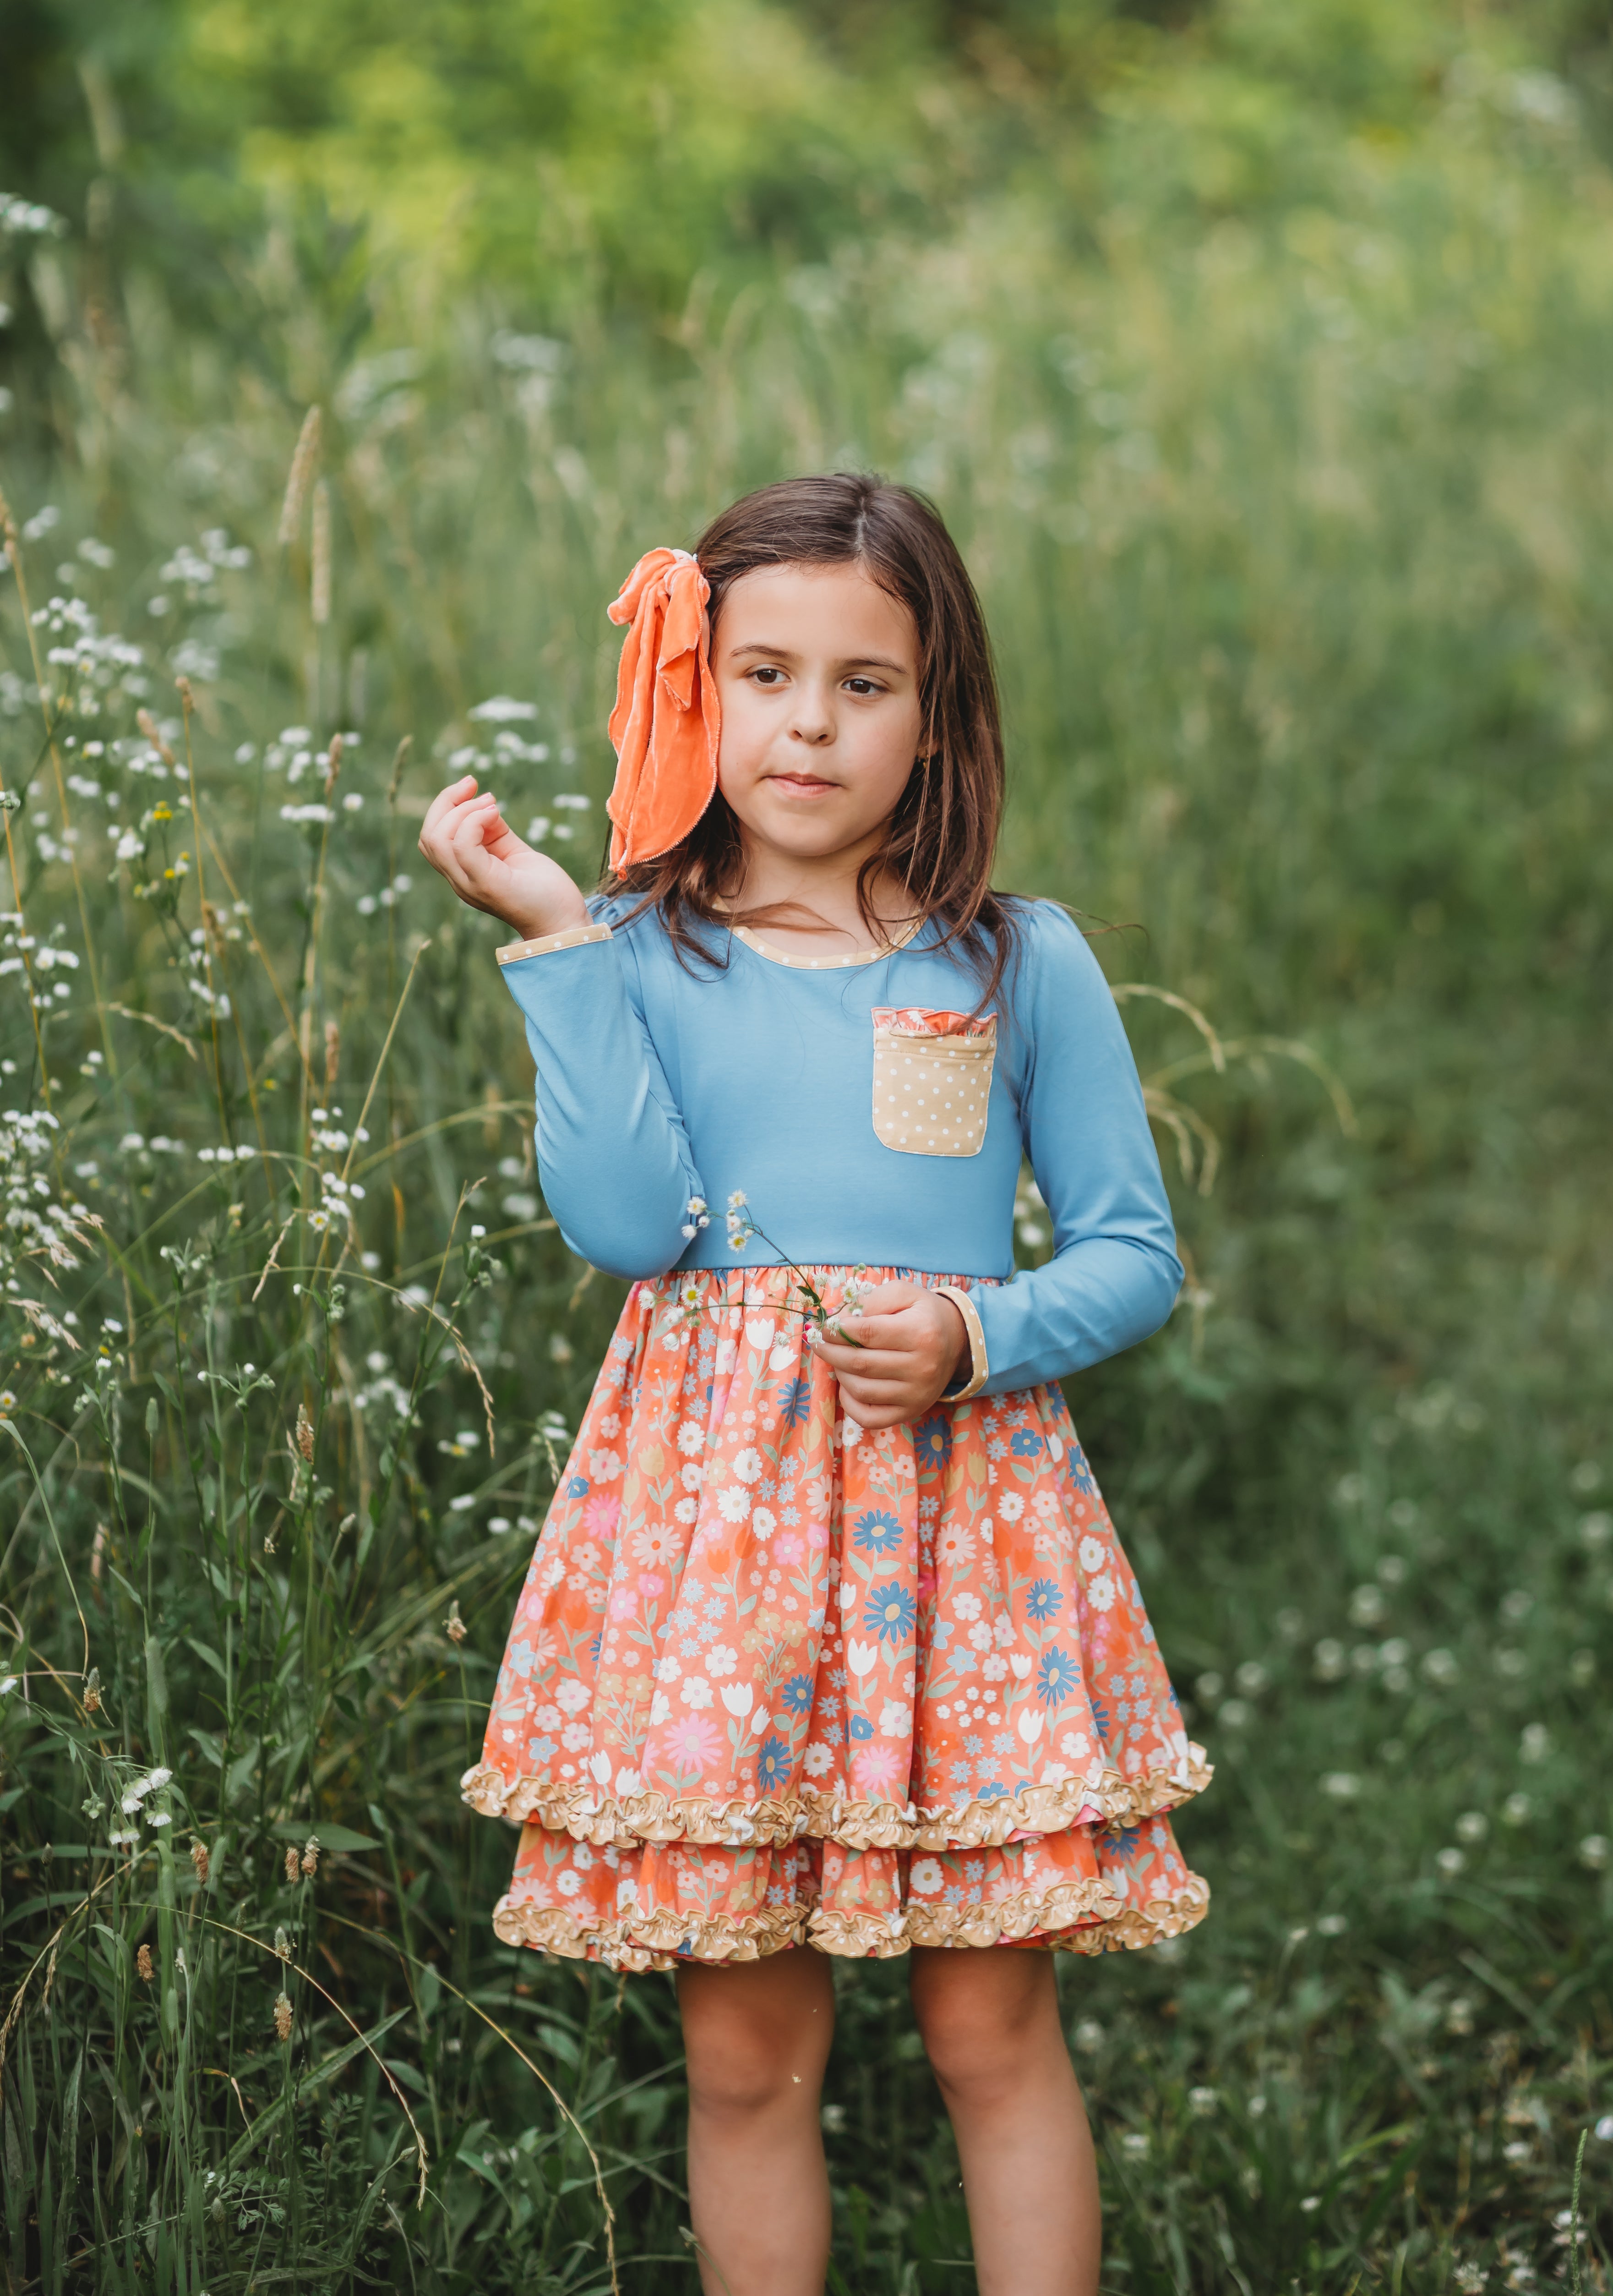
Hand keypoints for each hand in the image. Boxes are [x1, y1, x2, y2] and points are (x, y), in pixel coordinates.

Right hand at [418, 776, 590, 940]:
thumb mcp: (514, 850)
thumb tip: (485, 804)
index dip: (444, 806)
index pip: (432, 837)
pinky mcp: (486, 884)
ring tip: (493, 806)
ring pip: (439, 839)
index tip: (472, 786)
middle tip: (474, 785)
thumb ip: (495, 831)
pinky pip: (461, 846)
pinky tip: (495, 813)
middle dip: (446, 801)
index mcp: (463, 871)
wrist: (564, 921)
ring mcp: (469, 884)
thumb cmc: (543, 888)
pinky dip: (474, 821)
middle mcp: (460, 880)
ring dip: (463, 811)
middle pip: (428, 836)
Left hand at [807, 1281, 969, 1432]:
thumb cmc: (922, 1314)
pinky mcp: (911, 1412)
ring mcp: (916, 1395)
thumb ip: (871, 1300)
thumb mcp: (903, 1293)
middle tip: (818, 1341)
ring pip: (860, 1390)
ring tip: (838, 1359)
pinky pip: (869, 1417)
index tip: (822, 1326)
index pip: (865, 1332)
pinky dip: (849, 1403)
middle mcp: (921, 1368)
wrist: (956, 1342)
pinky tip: (848, 1385)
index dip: (836, 1330)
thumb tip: (838, 1322)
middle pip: (859, 1363)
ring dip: (839, 1373)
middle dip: (830, 1351)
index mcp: (920, 1333)